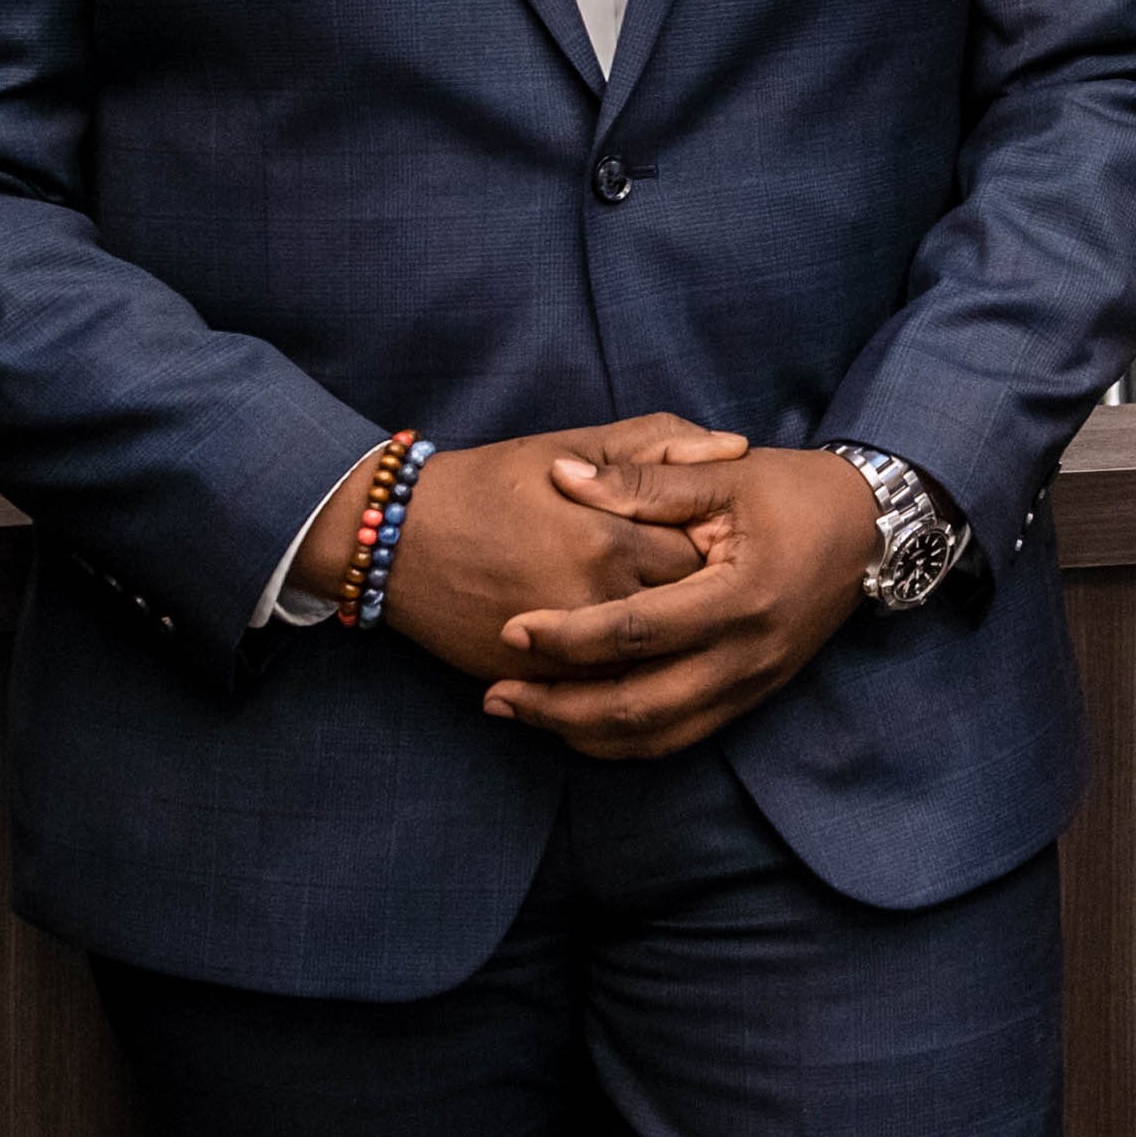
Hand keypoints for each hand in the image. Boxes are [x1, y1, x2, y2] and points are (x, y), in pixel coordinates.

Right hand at [356, 420, 731, 680]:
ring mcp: (566, 650)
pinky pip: (606, 693)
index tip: (727, 541)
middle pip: (686, 614)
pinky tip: (642, 657)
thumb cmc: (492, 481)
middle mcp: (594, 599)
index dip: (721, 549)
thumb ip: (659, 443)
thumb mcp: (575, 444)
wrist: (398, 540)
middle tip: (715, 585)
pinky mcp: (539, 681)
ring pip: (651, 664)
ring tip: (683, 623)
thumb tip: (737, 447)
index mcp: (610, 537)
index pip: (703, 555)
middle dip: (704, 602)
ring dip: (672, 648)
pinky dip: (629, 678)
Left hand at [490, 443, 882, 760]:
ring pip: (655, 738)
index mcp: (739, 597)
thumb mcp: (722, 475)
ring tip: (521, 713)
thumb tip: (563, 476)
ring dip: (582, 734)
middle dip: (558, 707)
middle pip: (638, 707)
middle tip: (497, 694)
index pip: (637, 633)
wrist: (868, 529)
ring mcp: (751, 685)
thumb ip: (643, 480)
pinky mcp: (751, 697)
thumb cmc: (793, 493)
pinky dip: (621, 741)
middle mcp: (747, 655)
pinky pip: (678, 739)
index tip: (510, 630)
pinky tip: (576, 725)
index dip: (568, 636)